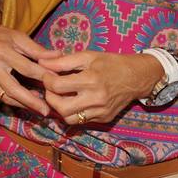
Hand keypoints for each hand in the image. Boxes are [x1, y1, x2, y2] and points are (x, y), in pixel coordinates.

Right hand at [0, 14, 53, 116]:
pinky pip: (1, 97)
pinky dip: (15, 102)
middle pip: (13, 88)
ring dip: (24, 105)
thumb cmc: (1, 35)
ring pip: (6, 96)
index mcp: (1, 51)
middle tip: (47, 109)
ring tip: (40, 109)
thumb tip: (58, 56)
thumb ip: (37, 49)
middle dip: (31, 101)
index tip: (56, 82)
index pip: (25, 67)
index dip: (42, 76)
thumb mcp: (19, 37)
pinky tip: (27, 103)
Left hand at [39, 51, 161, 124]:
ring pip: (69, 119)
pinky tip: (74, 102)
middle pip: (61, 108)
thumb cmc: (111, 63)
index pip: (58, 86)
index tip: (47, 75)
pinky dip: (74, 113)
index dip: (47, 80)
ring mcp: (101, 111)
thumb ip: (62, 61)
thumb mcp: (87, 56)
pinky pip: (82, 121)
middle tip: (51, 89)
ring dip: (60, 109)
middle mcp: (96, 98)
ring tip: (61, 97)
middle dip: (50, 98)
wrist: (137, 77)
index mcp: (91, 79)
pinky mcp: (104, 119)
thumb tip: (41, 62)